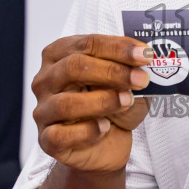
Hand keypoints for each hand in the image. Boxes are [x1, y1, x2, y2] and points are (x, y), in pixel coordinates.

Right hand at [31, 35, 152, 172]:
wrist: (108, 145)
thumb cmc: (112, 106)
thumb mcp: (124, 82)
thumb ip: (128, 68)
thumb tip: (143, 58)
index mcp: (59, 55)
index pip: (87, 44)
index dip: (118, 47)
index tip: (146, 54)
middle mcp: (45, 80)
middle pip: (73, 67)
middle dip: (112, 72)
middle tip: (141, 79)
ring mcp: (43, 110)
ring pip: (66, 102)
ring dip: (103, 101)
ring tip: (127, 101)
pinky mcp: (47, 139)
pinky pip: (61, 135)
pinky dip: (87, 131)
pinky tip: (105, 127)